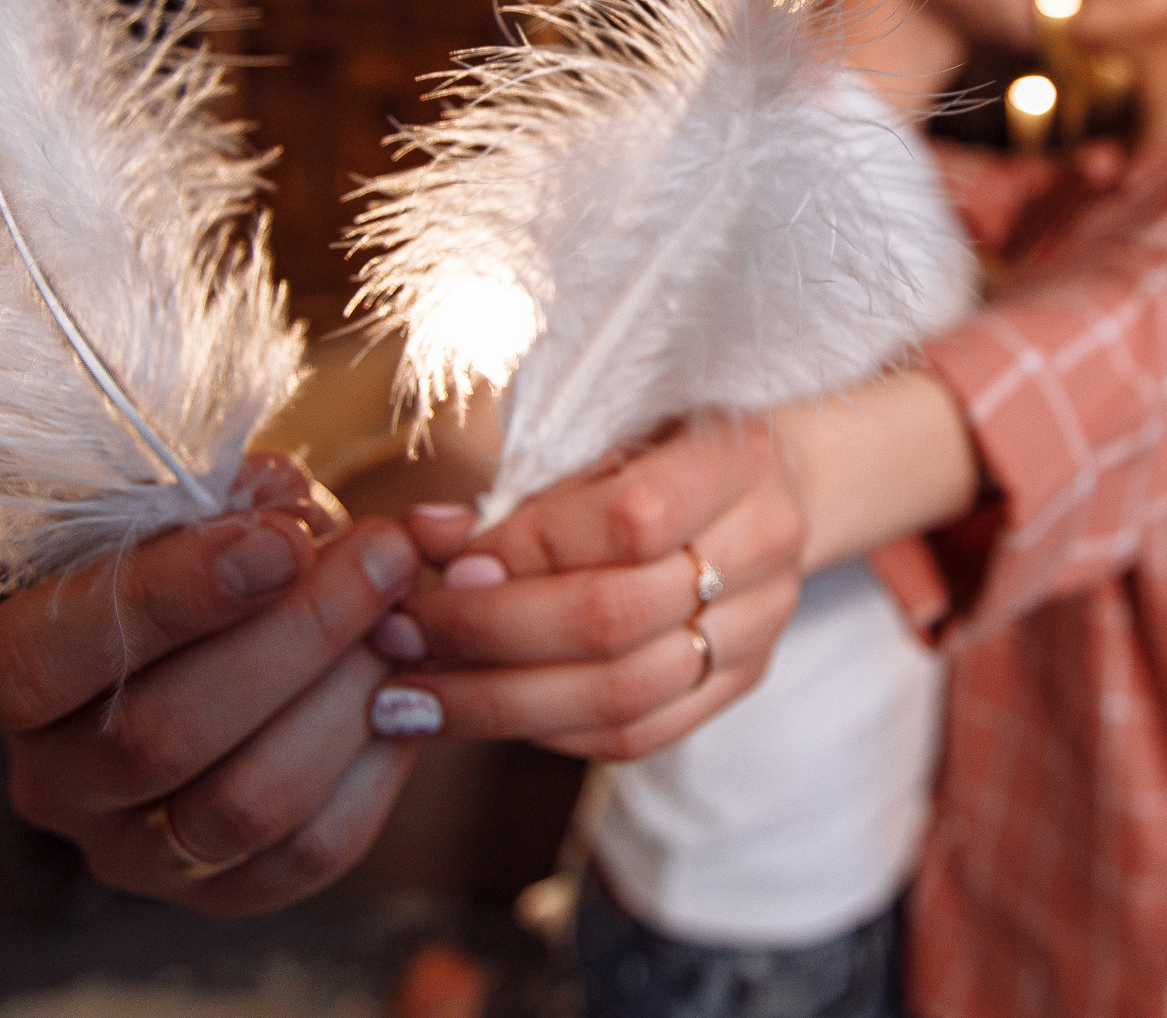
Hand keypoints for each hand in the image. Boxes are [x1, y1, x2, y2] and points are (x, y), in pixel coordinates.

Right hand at [0, 451, 421, 914]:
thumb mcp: (193, 504)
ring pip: (244, 804)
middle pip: (160, 738)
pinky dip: (373, 764)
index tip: (283, 539)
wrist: (241, 635)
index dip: (171, 598)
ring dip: (344, 698)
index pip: (47, 659)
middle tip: (383, 557)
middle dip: (295, 637)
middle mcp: (55, 781)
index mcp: (13, 672)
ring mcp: (135, 852)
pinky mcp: (225, 891)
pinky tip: (402, 686)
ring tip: (402, 617)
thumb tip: (280, 504)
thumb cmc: (205, 551)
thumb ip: (222, 500)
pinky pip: (310, 851)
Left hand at [365, 419, 805, 760]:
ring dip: (499, 703)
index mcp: (735, 457)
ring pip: (624, 696)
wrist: (769, 477)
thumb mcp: (607, 430)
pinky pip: (640, 736)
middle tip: (396, 637)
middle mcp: (764, 545)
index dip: (522, 552)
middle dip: (486, 636)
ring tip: (412, 697)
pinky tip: (484, 714)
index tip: (438, 565)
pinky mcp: (743, 680)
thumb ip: (527, 489)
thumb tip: (424, 538)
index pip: (628, 522)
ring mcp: (762, 624)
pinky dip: (550, 732)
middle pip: (616, 621)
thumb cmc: (663, 440)